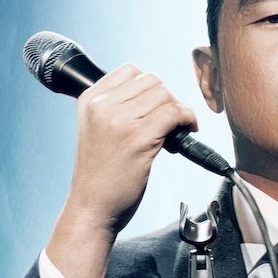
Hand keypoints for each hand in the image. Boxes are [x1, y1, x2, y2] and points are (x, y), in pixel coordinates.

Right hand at [46, 63, 197, 277]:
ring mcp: (119, 121)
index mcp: (89, 100)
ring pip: (165, 95)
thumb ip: (114, 107)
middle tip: (170, 120)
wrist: (92, 206)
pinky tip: (187, 131)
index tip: (157, 105)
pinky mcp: (138, 139)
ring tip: (177, 128)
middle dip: (168, 98)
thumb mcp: (95, 129)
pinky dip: (188, 119)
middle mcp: (102, 106)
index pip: (130, 71)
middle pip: (152, 80)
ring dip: (179, 110)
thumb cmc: (99, 174)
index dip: (151, 86)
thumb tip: (154, 93)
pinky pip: (174, 114)